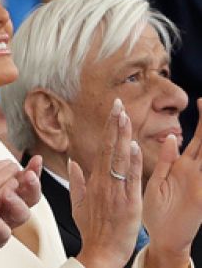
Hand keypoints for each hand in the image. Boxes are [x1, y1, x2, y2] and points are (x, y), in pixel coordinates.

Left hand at [0, 140, 40, 223]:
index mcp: (4, 193)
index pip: (22, 179)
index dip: (32, 170)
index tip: (37, 159)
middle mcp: (6, 208)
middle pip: (28, 198)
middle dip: (31, 186)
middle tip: (29, 175)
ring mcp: (1, 224)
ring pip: (19, 216)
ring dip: (16, 203)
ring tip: (7, 193)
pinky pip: (1, 235)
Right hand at [71, 98, 142, 267]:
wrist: (100, 252)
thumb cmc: (92, 231)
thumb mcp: (78, 205)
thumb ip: (76, 182)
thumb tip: (72, 163)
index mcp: (93, 182)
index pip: (102, 148)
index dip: (108, 129)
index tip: (113, 111)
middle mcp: (104, 183)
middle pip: (110, 148)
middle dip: (114, 124)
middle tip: (118, 104)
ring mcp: (116, 192)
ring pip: (120, 159)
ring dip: (123, 136)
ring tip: (125, 116)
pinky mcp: (129, 203)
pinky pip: (131, 179)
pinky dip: (132, 162)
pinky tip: (133, 146)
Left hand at [142, 98, 201, 267]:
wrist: (162, 236)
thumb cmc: (159, 210)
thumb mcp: (160, 180)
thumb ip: (166, 160)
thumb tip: (171, 136)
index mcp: (182, 165)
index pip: (195, 138)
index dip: (201, 121)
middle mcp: (195, 171)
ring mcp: (200, 182)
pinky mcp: (201, 195)